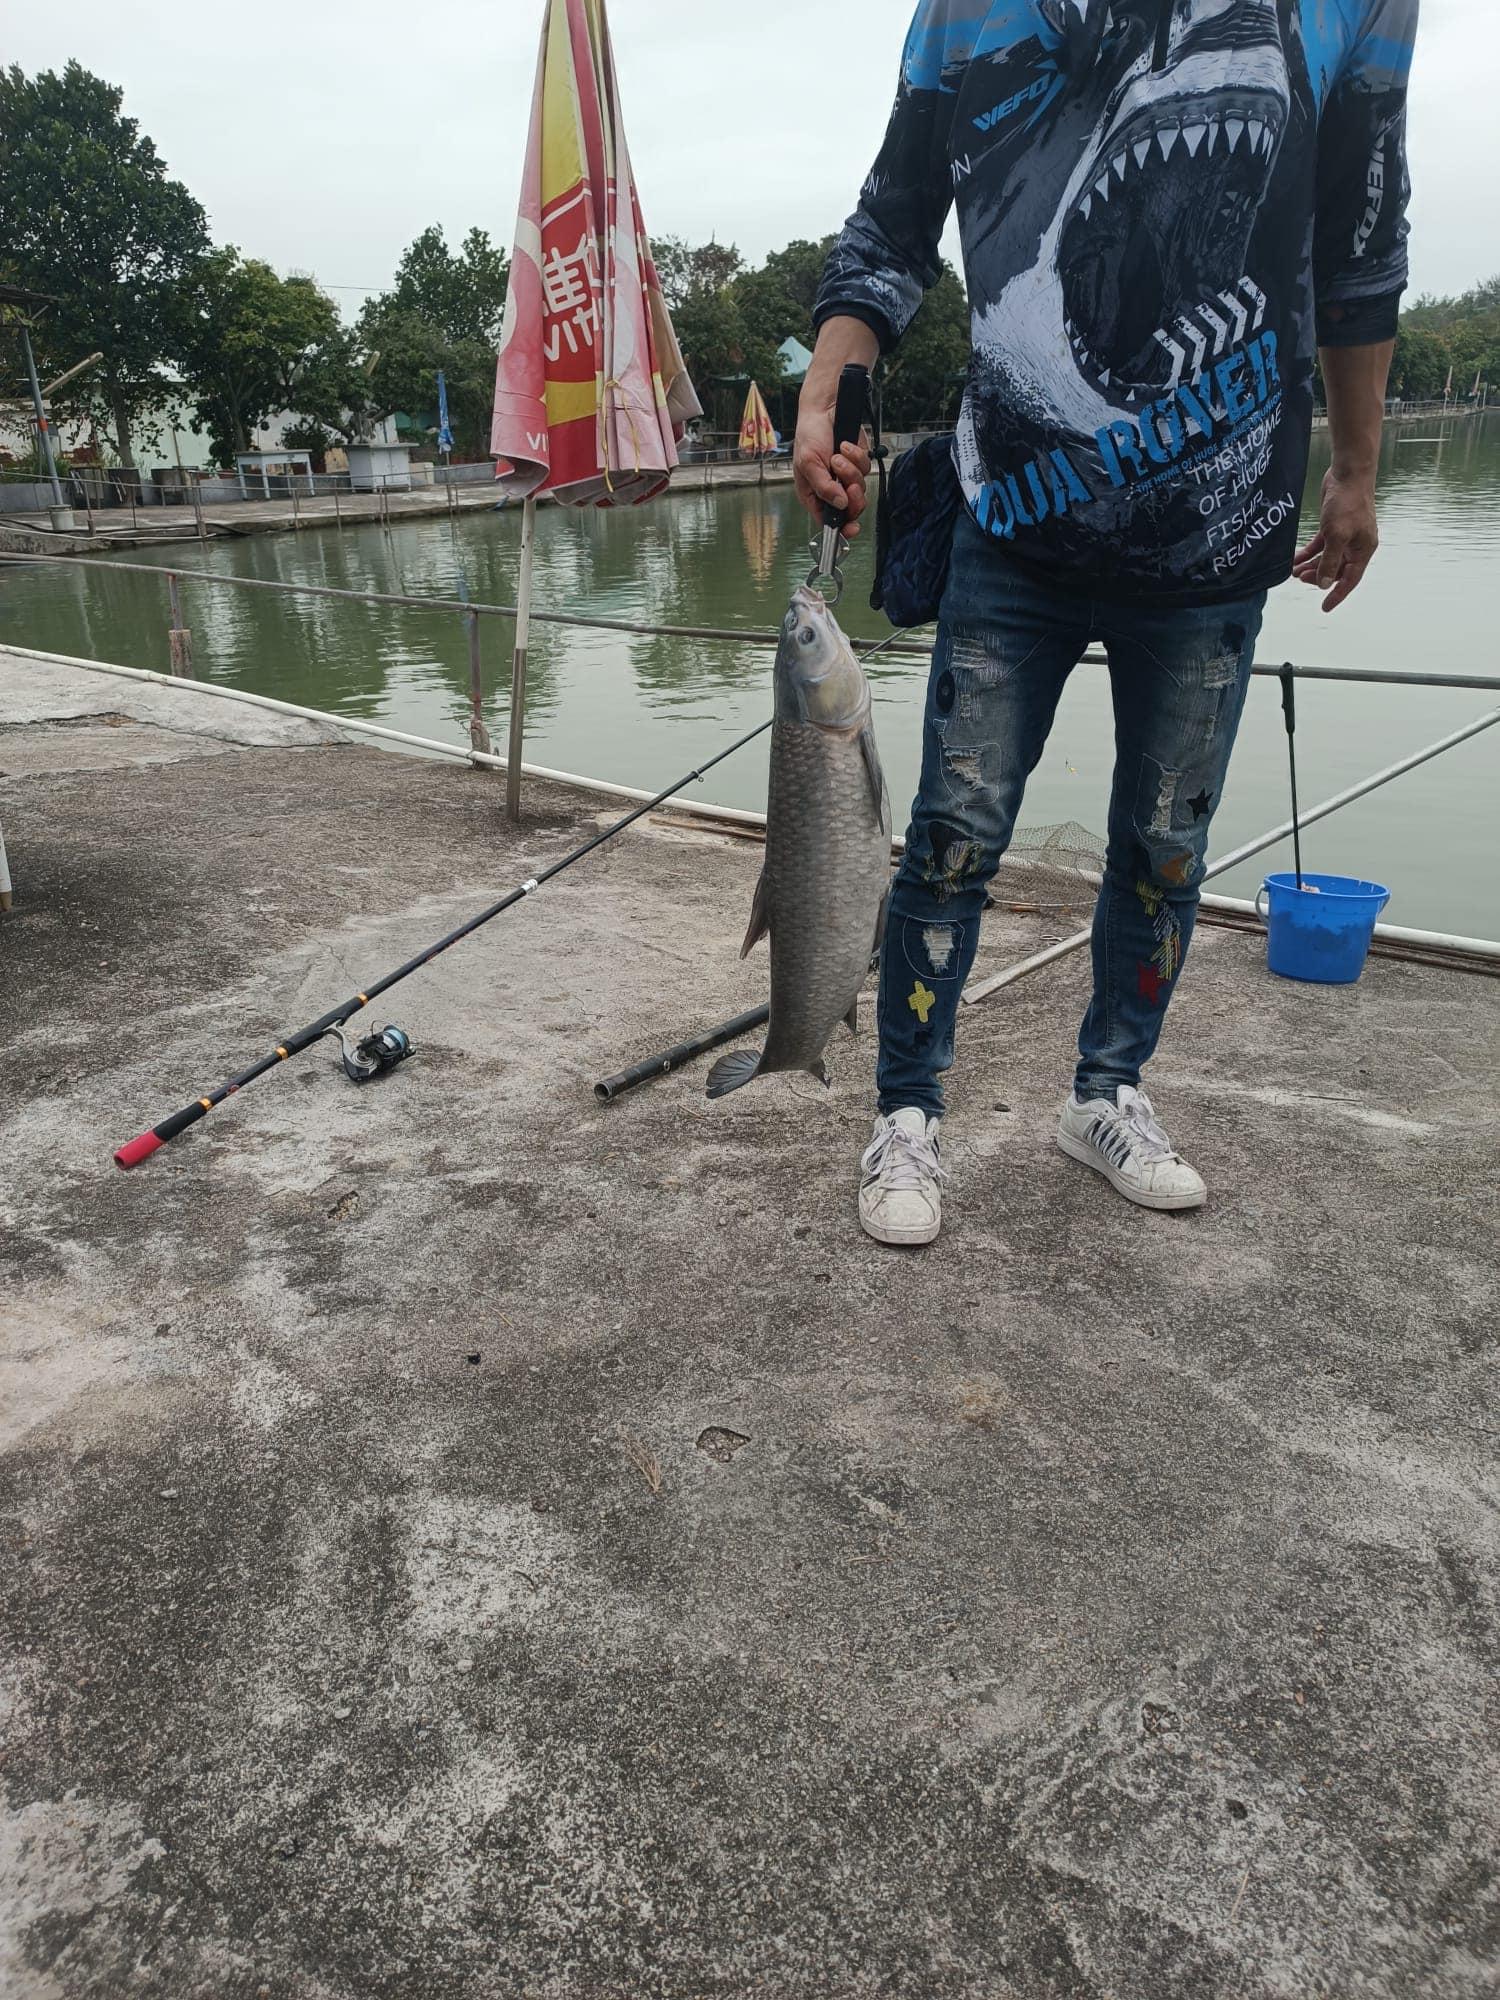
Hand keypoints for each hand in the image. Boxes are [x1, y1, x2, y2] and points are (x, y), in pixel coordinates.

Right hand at [793, 398, 871, 539]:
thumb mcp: (808, 463)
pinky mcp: (858, 464)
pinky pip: (865, 468)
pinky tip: (844, 445)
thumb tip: (840, 505)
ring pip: (860, 489)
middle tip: (850, 486)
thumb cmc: (809, 436)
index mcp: (814, 495)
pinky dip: (856, 456)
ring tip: (838, 455)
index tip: (852, 528)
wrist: (824, 410)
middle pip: (850, 509)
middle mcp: (831, 490)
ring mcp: (846, 477)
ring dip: (851, 470)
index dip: (841, 528)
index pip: (829, 521)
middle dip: (853, 498)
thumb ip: (823, 487)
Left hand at [1293, 468, 1378, 612]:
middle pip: (1336, 570)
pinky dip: (1308, 553)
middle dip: (1318, 577)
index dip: (1337, 594)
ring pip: (1326, 558)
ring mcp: (1345, 535)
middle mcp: (1356, 545)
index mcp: (1363, 550)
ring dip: (1311, 566)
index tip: (1324, 608)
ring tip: (1294, 572)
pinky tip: (1294, 559)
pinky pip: (1320, 546)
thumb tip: (1323, 584)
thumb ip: (1329, 561)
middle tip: (1300, 579)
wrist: (1348, 474)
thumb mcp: (1337, 536)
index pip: (1350, 579)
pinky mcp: (1333, 526)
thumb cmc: (1347, 503)